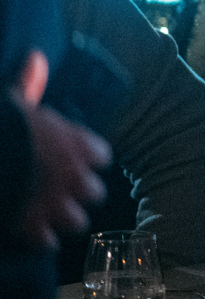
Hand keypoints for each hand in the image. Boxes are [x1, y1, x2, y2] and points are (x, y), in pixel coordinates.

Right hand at [11, 51, 109, 249]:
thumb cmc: (3, 129)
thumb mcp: (14, 103)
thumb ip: (29, 84)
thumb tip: (35, 56)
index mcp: (77, 144)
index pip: (100, 156)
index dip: (86, 158)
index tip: (75, 159)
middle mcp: (76, 177)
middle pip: (94, 192)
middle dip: (79, 193)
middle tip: (60, 190)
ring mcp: (58, 205)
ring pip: (77, 221)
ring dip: (63, 219)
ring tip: (47, 215)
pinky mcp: (36, 230)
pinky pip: (50, 242)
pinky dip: (40, 238)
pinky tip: (29, 232)